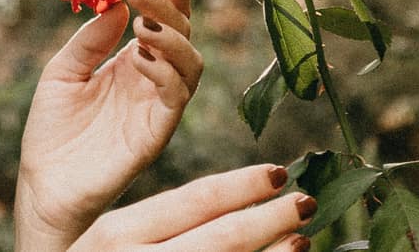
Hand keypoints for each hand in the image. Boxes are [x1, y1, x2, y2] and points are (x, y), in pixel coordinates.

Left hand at [15, 0, 202, 248]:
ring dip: (172, 36)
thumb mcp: (64, 69)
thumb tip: (118, 2)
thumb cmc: (53, 129)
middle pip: (182, 32)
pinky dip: (165, 71)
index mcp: (132, 61)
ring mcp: (157, 106)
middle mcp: (152, 80)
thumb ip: (92, 38)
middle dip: (168, 2)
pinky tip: (141, 56)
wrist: (43, 183)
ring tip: (142, 22)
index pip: (164, 16)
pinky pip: (176, 99)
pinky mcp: (155, 134)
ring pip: (192, 63)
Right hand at [68, 164, 315, 251]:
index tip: (278, 173)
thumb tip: (227, 207)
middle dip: (269, 218)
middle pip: (221, 237)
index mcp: (117, 234)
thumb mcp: (112, 247)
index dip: (242, 186)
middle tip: (306, 202)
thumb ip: (159, 228)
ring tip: (302, 240)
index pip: (193, 201)